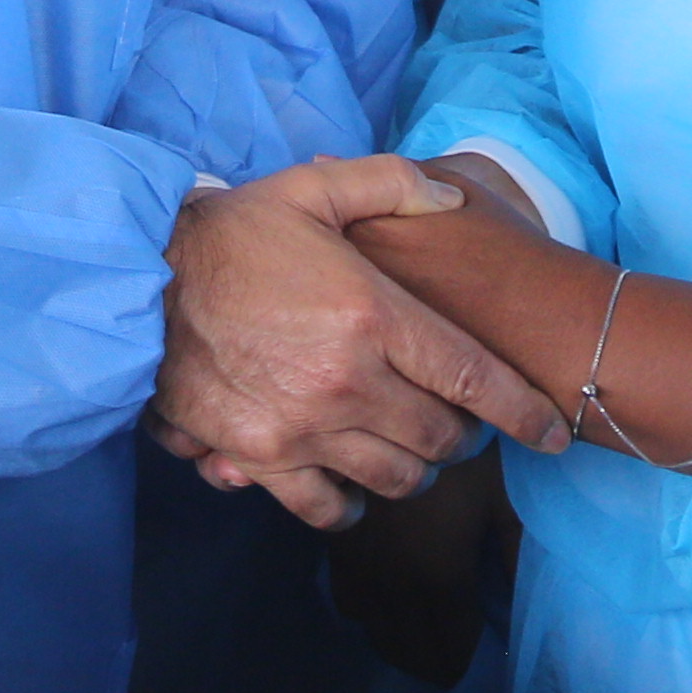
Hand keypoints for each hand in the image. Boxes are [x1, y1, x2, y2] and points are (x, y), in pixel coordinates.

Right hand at [154, 157, 564, 529]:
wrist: (139, 282)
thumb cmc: (231, 234)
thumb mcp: (310, 187)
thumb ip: (388, 184)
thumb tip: (449, 199)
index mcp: (372, 314)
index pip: (474, 379)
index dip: (524, 413)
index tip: (552, 431)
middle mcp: (348, 381)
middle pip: (442, 437)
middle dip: (465, 436)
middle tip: (460, 420)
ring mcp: (305, 428)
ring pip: (396, 477)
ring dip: (417, 468)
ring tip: (413, 447)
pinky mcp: (262, 458)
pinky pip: (326, 508)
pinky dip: (350, 507)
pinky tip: (355, 489)